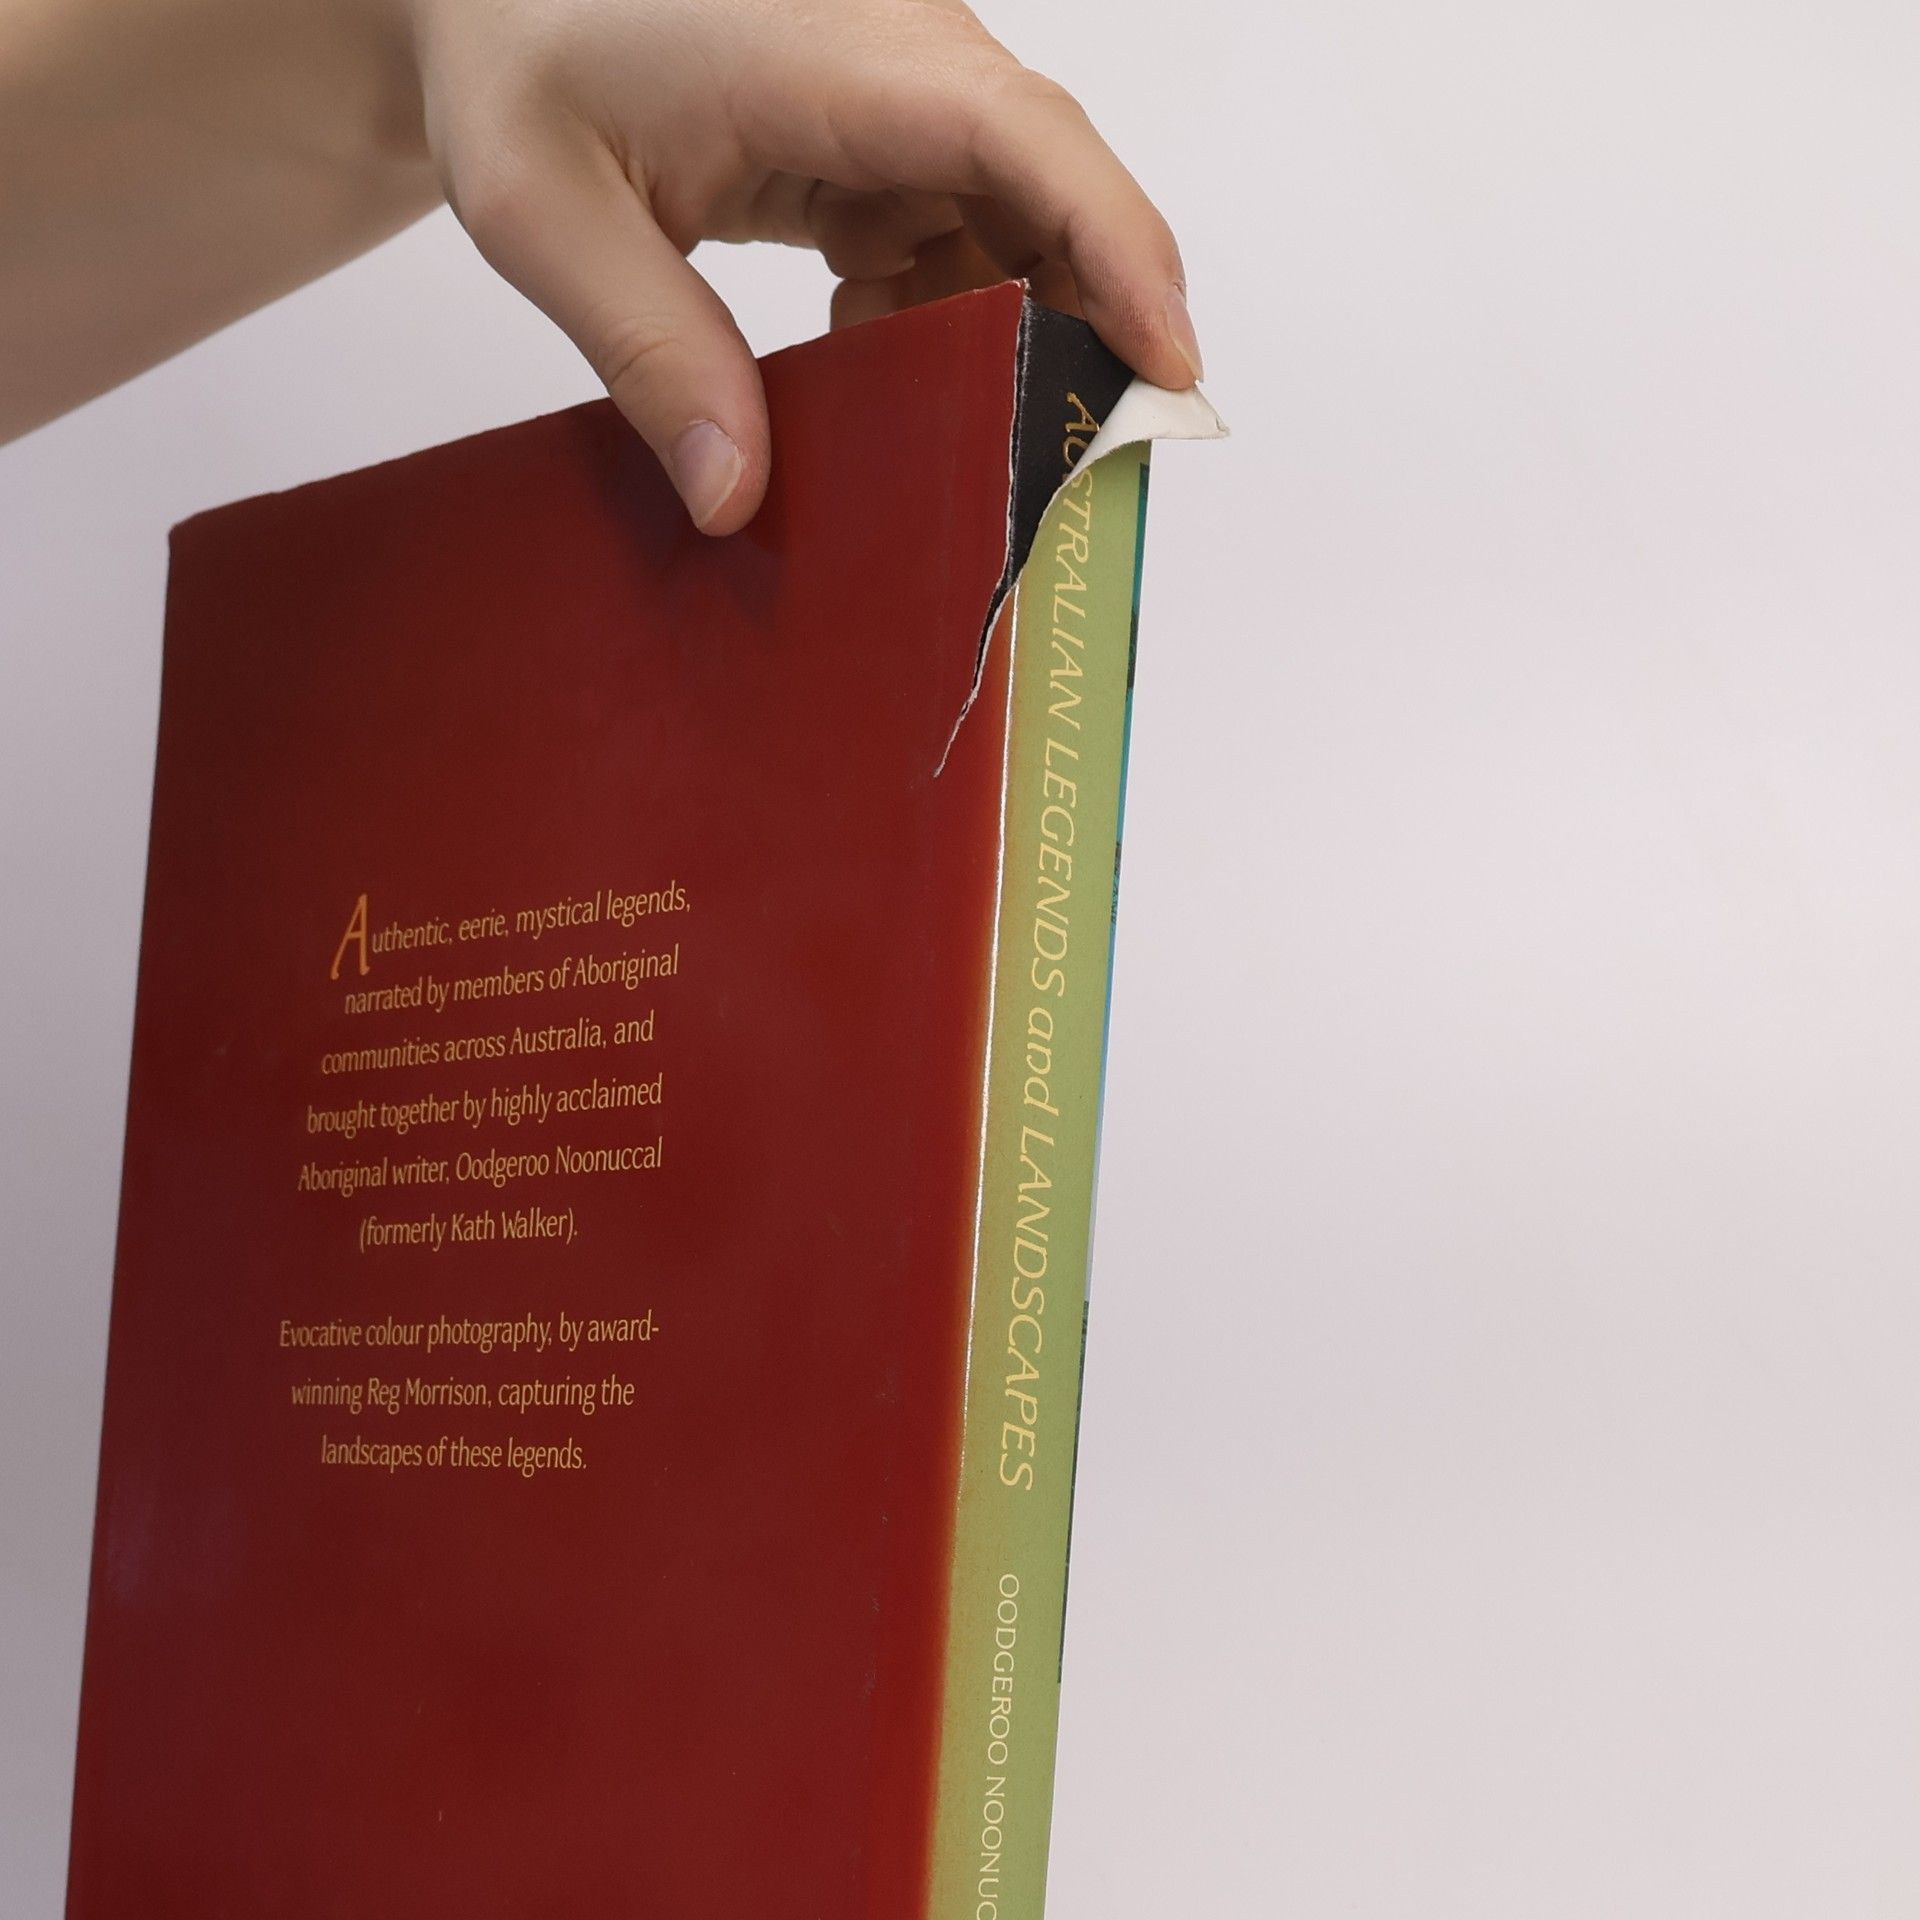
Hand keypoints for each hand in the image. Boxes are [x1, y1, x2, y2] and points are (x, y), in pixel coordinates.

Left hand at [401, 0, 1202, 532]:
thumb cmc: (516, 52)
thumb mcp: (545, 208)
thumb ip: (648, 348)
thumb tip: (736, 499)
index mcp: (840, 46)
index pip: (1027, 136)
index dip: (1118, 249)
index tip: (1168, 365)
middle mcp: (900, 58)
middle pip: (1053, 194)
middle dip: (1076, 332)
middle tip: (1059, 468)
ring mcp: (899, 99)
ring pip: (1015, 229)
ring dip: (993, 339)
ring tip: (937, 434)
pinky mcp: (882, 140)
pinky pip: (957, 240)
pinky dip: (935, 321)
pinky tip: (867, 368)